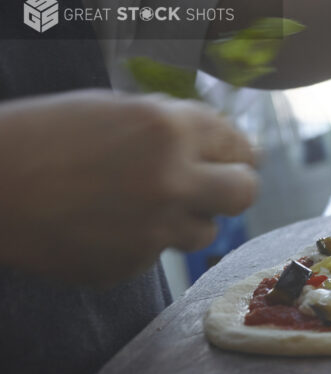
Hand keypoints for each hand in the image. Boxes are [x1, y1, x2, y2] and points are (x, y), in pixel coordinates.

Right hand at [0, 90, 257, 285]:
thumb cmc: (41, 136)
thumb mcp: (113, 110)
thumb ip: (172, 127)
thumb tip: (219, 145)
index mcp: (169, 128)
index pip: (238, 144)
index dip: (238, 153)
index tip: (236, 159)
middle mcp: (172, 179)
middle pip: (244, 193)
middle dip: (232, 187)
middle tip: (215, 186)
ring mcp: (153, 227)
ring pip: (206, 232)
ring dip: (185, 219)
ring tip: (140, 204)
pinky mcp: (130, 263)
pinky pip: (156, 253)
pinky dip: (139, 241)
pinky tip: (101, 224)